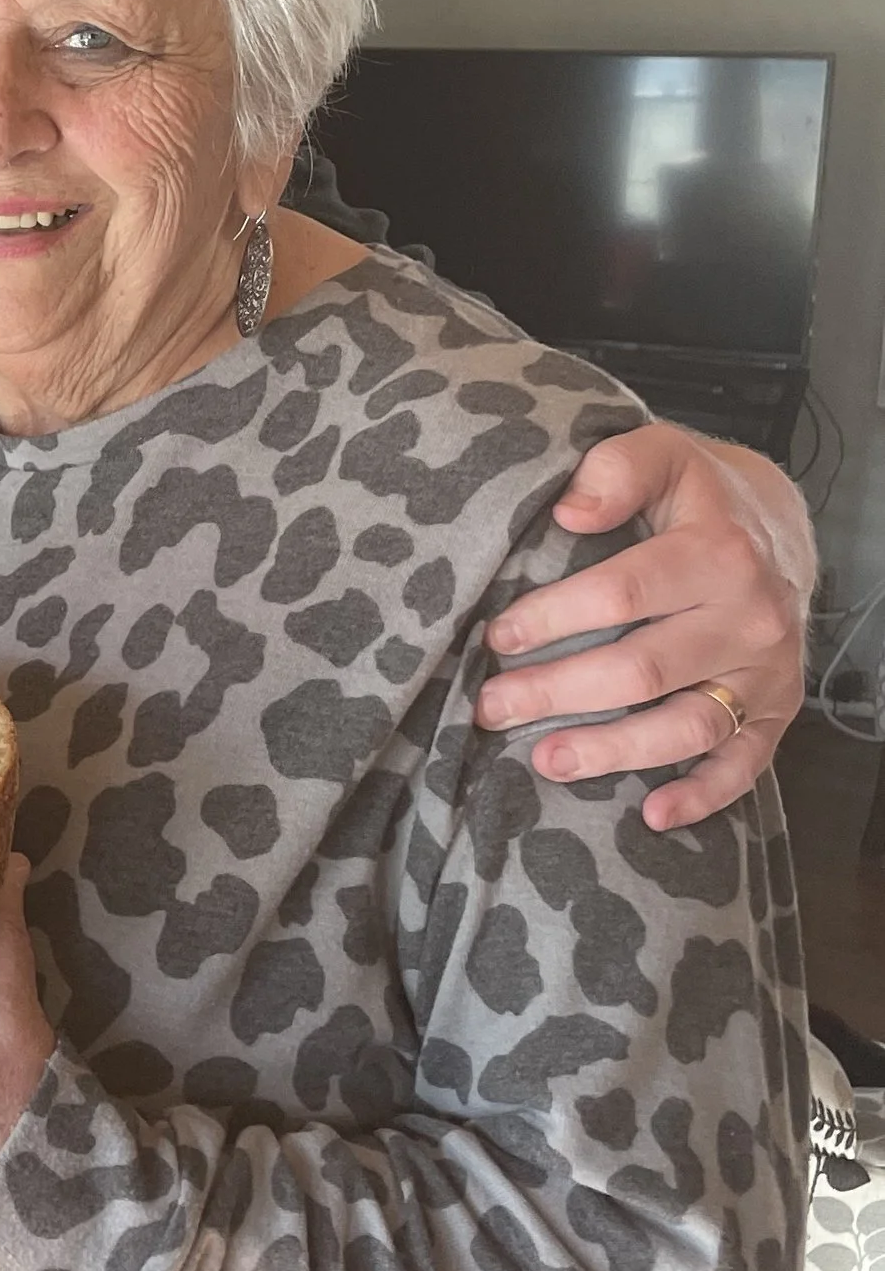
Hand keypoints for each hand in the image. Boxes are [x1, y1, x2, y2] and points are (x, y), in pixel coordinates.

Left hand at [477, 425, 813, 830]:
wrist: (776, 531)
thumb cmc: (695, 499)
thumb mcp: (660, 454)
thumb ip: (616, 470)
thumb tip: (570, 511)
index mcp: (717, 552)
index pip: (622, 593)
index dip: (552, 618)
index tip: (496, 638)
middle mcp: (749, 616)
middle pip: (643, 668)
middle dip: (558, 691)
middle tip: (493, 707)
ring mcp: (766, 671)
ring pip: (688, 724)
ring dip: (614, 751)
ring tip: (546, 761)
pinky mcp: (776, 711)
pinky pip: (745, 764)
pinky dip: (704, 796)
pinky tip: (654, 816)